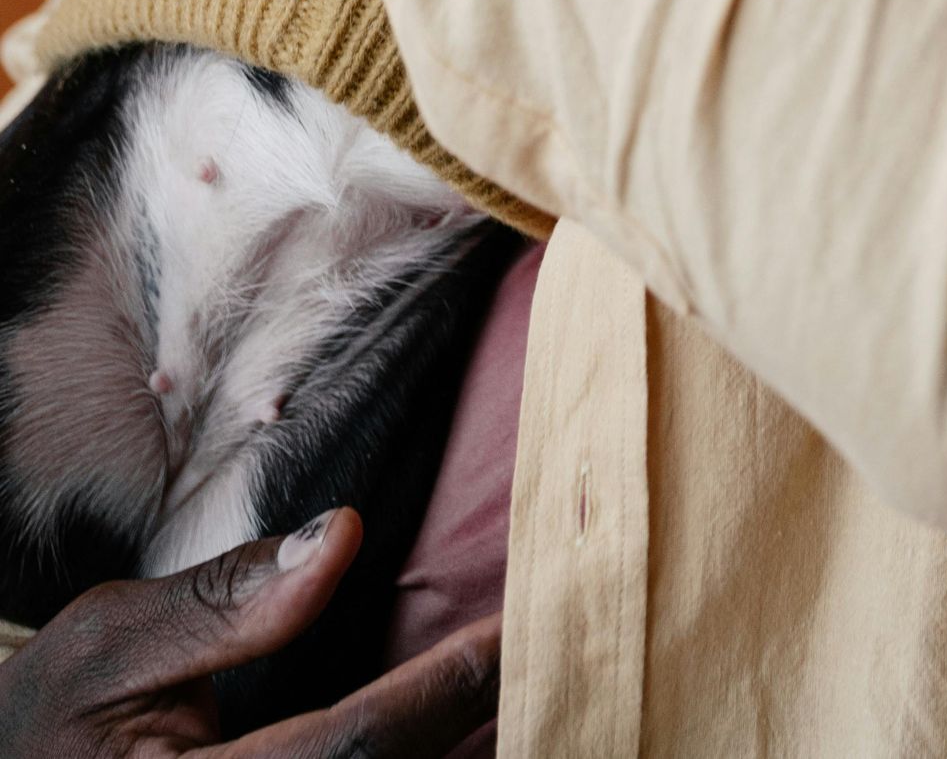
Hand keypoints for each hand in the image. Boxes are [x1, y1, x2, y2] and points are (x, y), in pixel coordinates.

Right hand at [0, 509, 498, 755]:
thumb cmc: (47, 730)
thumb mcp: (104, 652)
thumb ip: (224, 604)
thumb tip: (344, 536)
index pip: (356, 746)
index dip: (449, 688)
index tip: (524, 626)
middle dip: (487, 733)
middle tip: (569, 655)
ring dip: (473, 755)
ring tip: (544, 691)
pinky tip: (480, 732)